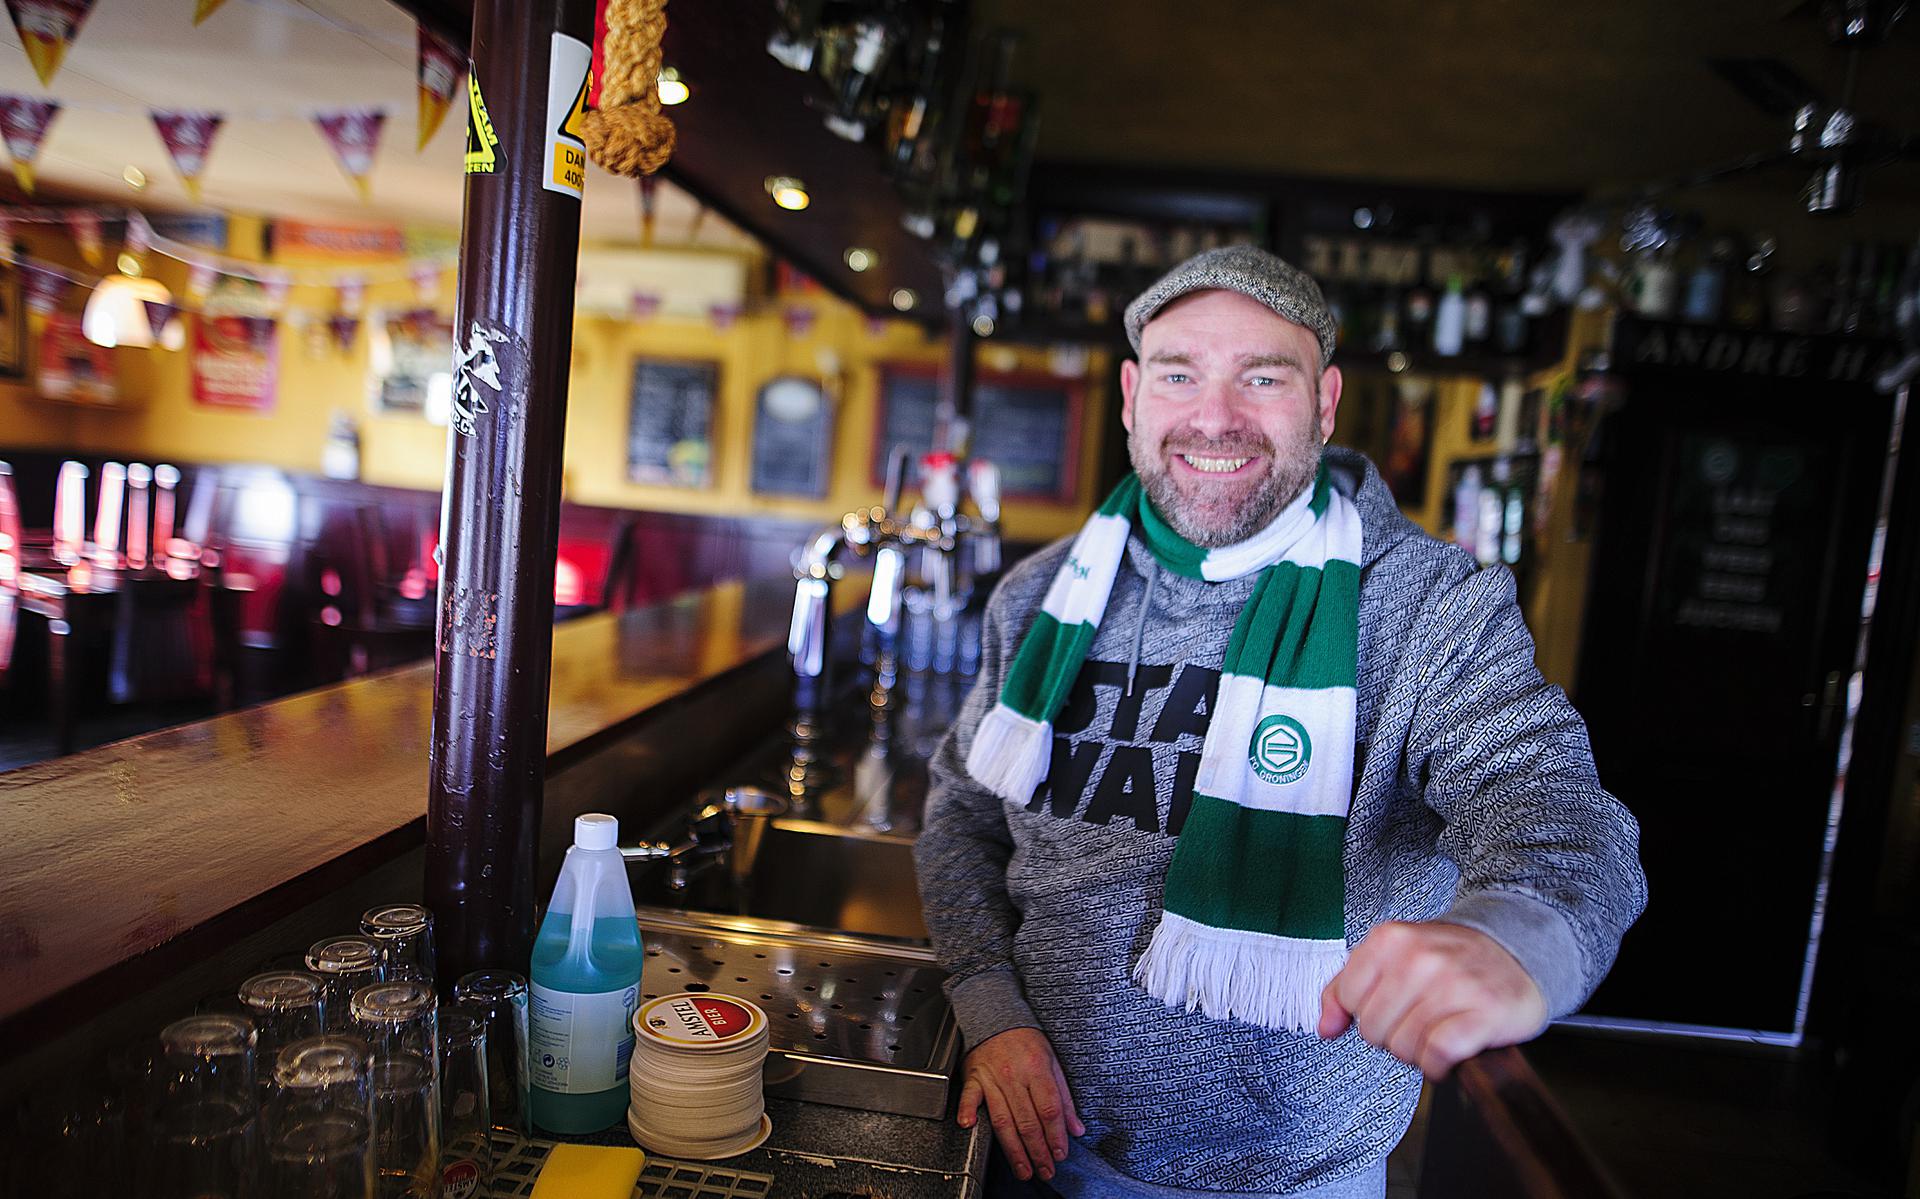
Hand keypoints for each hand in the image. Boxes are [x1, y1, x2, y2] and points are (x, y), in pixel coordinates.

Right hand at [955, 1026, 1085, 1182]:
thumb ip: (1065, 1097)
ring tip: (1023, 1169)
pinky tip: (970, 1125)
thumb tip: (1076, 1128)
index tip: (1060, 1154)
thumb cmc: (1025, 1040)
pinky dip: (967, 1110)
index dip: (1056, 1135)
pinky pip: (969, 1096)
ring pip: (1003, 1119)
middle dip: (1038, 1151)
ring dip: (1013, 1148)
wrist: (995, 1015)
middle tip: (1045, 1170)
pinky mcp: (974, 1078)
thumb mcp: (1053, 1062)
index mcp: (1038, 1069)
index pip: (1050, 1109)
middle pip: (1028, 1120)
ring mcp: (992, 1078)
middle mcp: (1015, 1076)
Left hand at [1317, 921, 1545, 1077]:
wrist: (1516, 951)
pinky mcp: (1484, 1012)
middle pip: (1374, 1029)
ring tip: (1437, 1031)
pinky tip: (1449, 1052)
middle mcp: (1419, 957)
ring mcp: (1453, 983)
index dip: (1367, 1013)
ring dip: (1418, 1051)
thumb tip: (1326, 1028)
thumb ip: (1348, 989)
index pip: (1349, 1000)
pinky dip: (1438, 1064)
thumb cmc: (1449, 961)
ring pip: (1404, 1046)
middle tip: (1418, 1021)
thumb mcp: (1392, 957)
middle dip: (1393, 1035)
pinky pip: (1438, 1054)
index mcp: (1390, 939)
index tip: (1390, 1006)